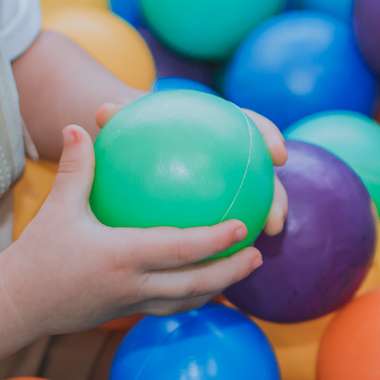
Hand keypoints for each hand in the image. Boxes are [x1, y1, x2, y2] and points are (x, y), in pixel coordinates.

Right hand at [0, 126, 263, 336]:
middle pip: (196, 284)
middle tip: (258, 254)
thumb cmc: (37, 254)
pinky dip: (192, 296)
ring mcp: (131, 304)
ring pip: (186, 301)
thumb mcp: (56, 208)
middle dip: (231, 271)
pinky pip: (168, 306)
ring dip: (219, 287)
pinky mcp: (125, 313)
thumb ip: (76, 168)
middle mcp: (133, 285)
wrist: (18, 305)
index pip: (180, 250)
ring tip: (244, 270)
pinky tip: (203, 282)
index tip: (243, 226)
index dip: (216, 240)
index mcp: (122, 257)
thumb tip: (81, 125)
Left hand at [95, 101, 288, 236]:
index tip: (278, 155)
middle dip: (276, 198)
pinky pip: (220, 228)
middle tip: (276, 220)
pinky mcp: (213, 208)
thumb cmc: (128, 123)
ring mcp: (225, 184)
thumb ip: (120, 113)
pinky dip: (220, 245)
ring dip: (258, 227)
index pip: (251, 125)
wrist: (127, 139)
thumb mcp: (123, 117)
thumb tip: (102, 111)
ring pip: (250, 206)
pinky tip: (213, 267)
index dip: (269, 137)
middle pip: (261, 175)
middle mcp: (230, 155)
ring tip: (257, 251)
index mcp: (218, 124)